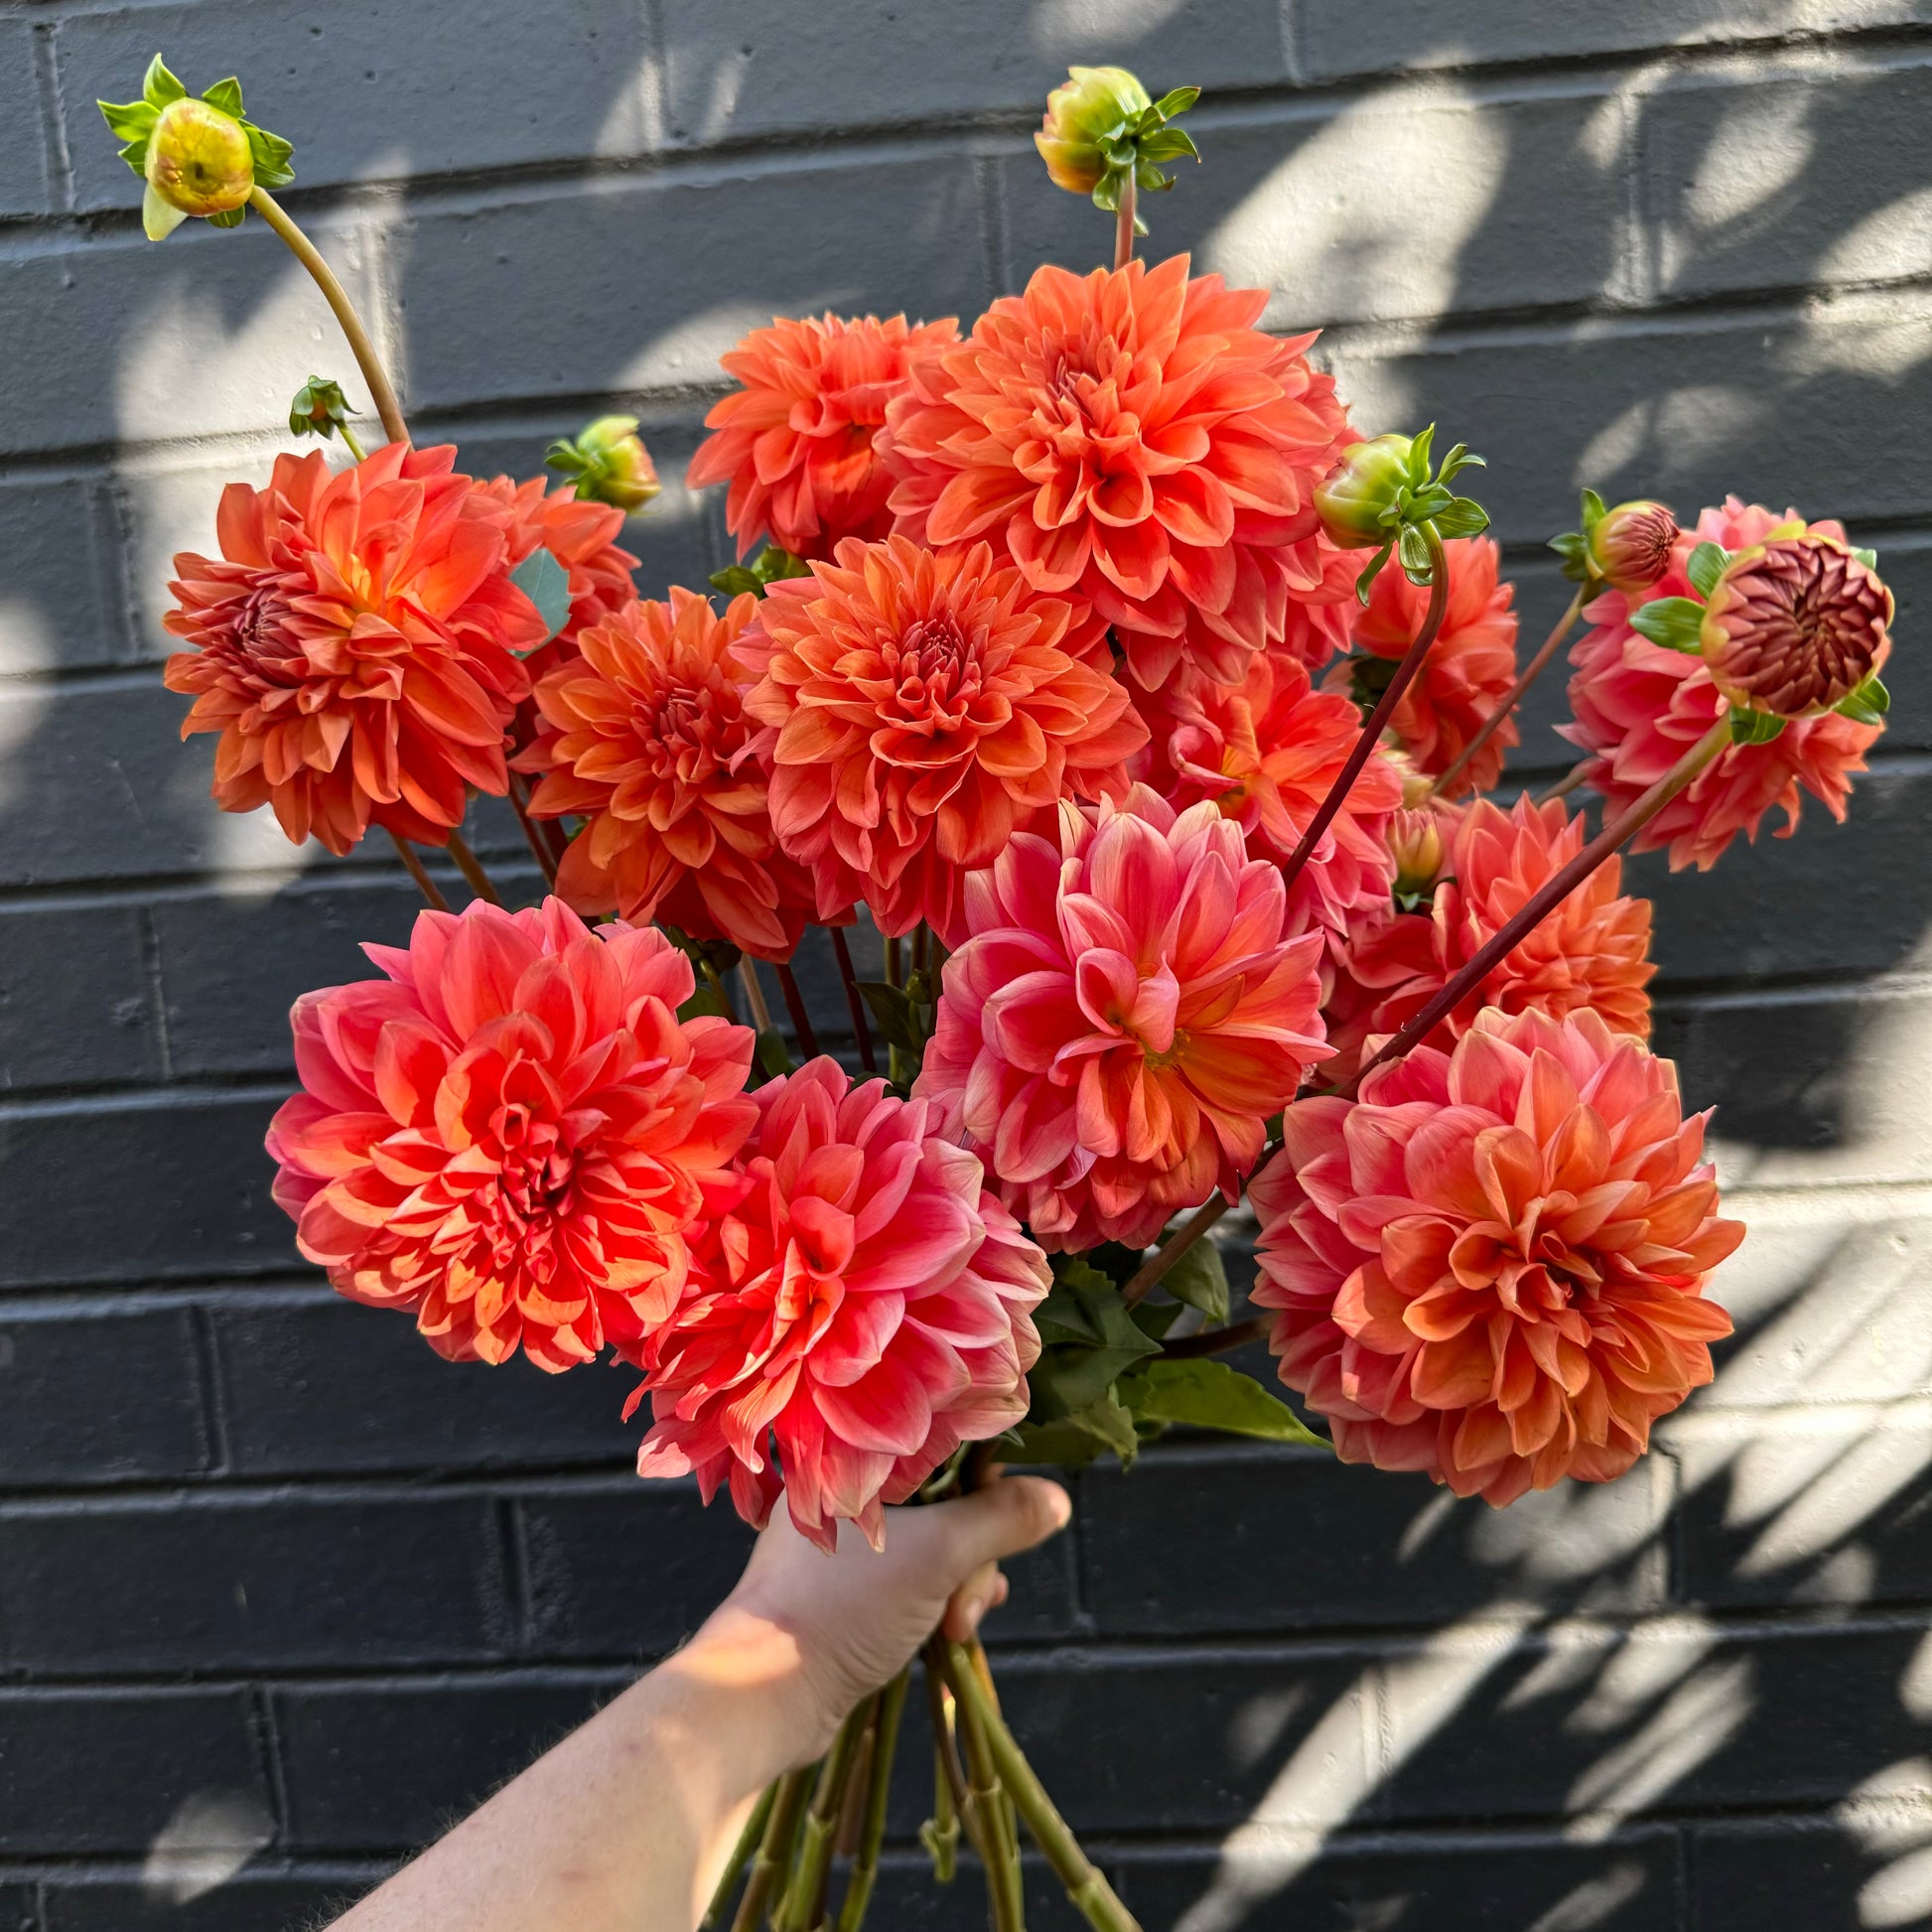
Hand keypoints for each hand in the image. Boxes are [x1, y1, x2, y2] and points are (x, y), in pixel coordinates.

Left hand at [681, 1476, 1072, 1766]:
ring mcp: (846, 1543)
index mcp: (855, 1457)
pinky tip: (948, 1633)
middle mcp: (847, 1489)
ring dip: (961, 1583)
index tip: (1008, 1511)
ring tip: (954, 1626)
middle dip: (974, 1551)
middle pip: (947, 1496)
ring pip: (934, 1542)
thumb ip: (1003, 1519)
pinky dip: (937, 1600)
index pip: (942, 1437)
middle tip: (967, 1600)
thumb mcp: (939, 1555)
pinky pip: (913, 1576)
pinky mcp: (847, 1588)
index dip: (987, 1473)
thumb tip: (1058, 1498)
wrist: (765, 1692)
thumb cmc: (843, 1605)